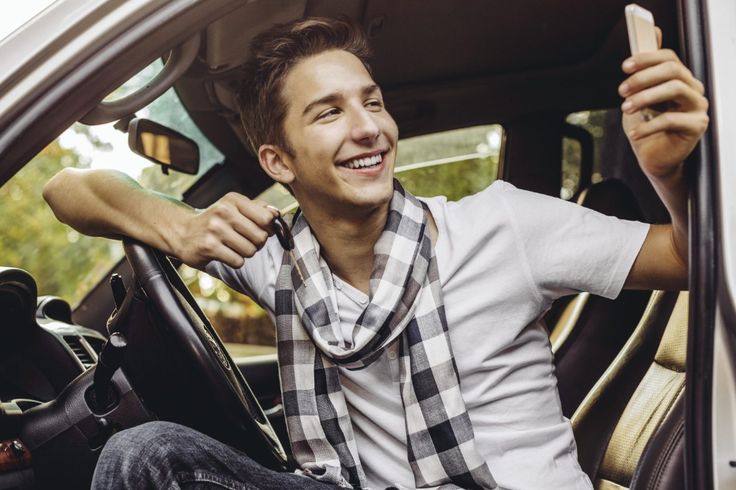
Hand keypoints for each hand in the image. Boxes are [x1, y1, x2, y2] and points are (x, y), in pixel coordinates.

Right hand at [174, 192, 278, 269]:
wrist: (183, 233)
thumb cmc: (215, 221)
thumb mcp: (233, 207)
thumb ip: (257, 208)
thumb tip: (277, 214)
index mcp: (233, 200)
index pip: (267, 217)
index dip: (269, 228)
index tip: (261, 229)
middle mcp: (224, 212)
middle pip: (261, 236)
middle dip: (257, 243)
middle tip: (246, 240)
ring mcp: (215, 230)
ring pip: (250, 250)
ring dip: (246, 253)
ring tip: (234, 247)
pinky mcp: (209, 247)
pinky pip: (238, 261)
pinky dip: (235, 261)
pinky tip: (226, 254)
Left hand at [619, 28, 708, 179]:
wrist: (653, 158)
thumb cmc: (646, 126)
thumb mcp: (638, 97)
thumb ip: (643, 71)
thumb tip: (652, 34)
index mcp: (680, 79)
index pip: (669, 58)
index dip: (647, 59)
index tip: (624, 67)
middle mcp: (693, 89)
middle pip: (673, 70)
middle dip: (643, 78)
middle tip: (622, 91)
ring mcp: (697, 106)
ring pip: (675, 89)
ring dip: (645, 97)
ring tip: (626, 109)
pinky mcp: (697, 126)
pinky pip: (672, 119)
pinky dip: (648, 125)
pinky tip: (634, 133)